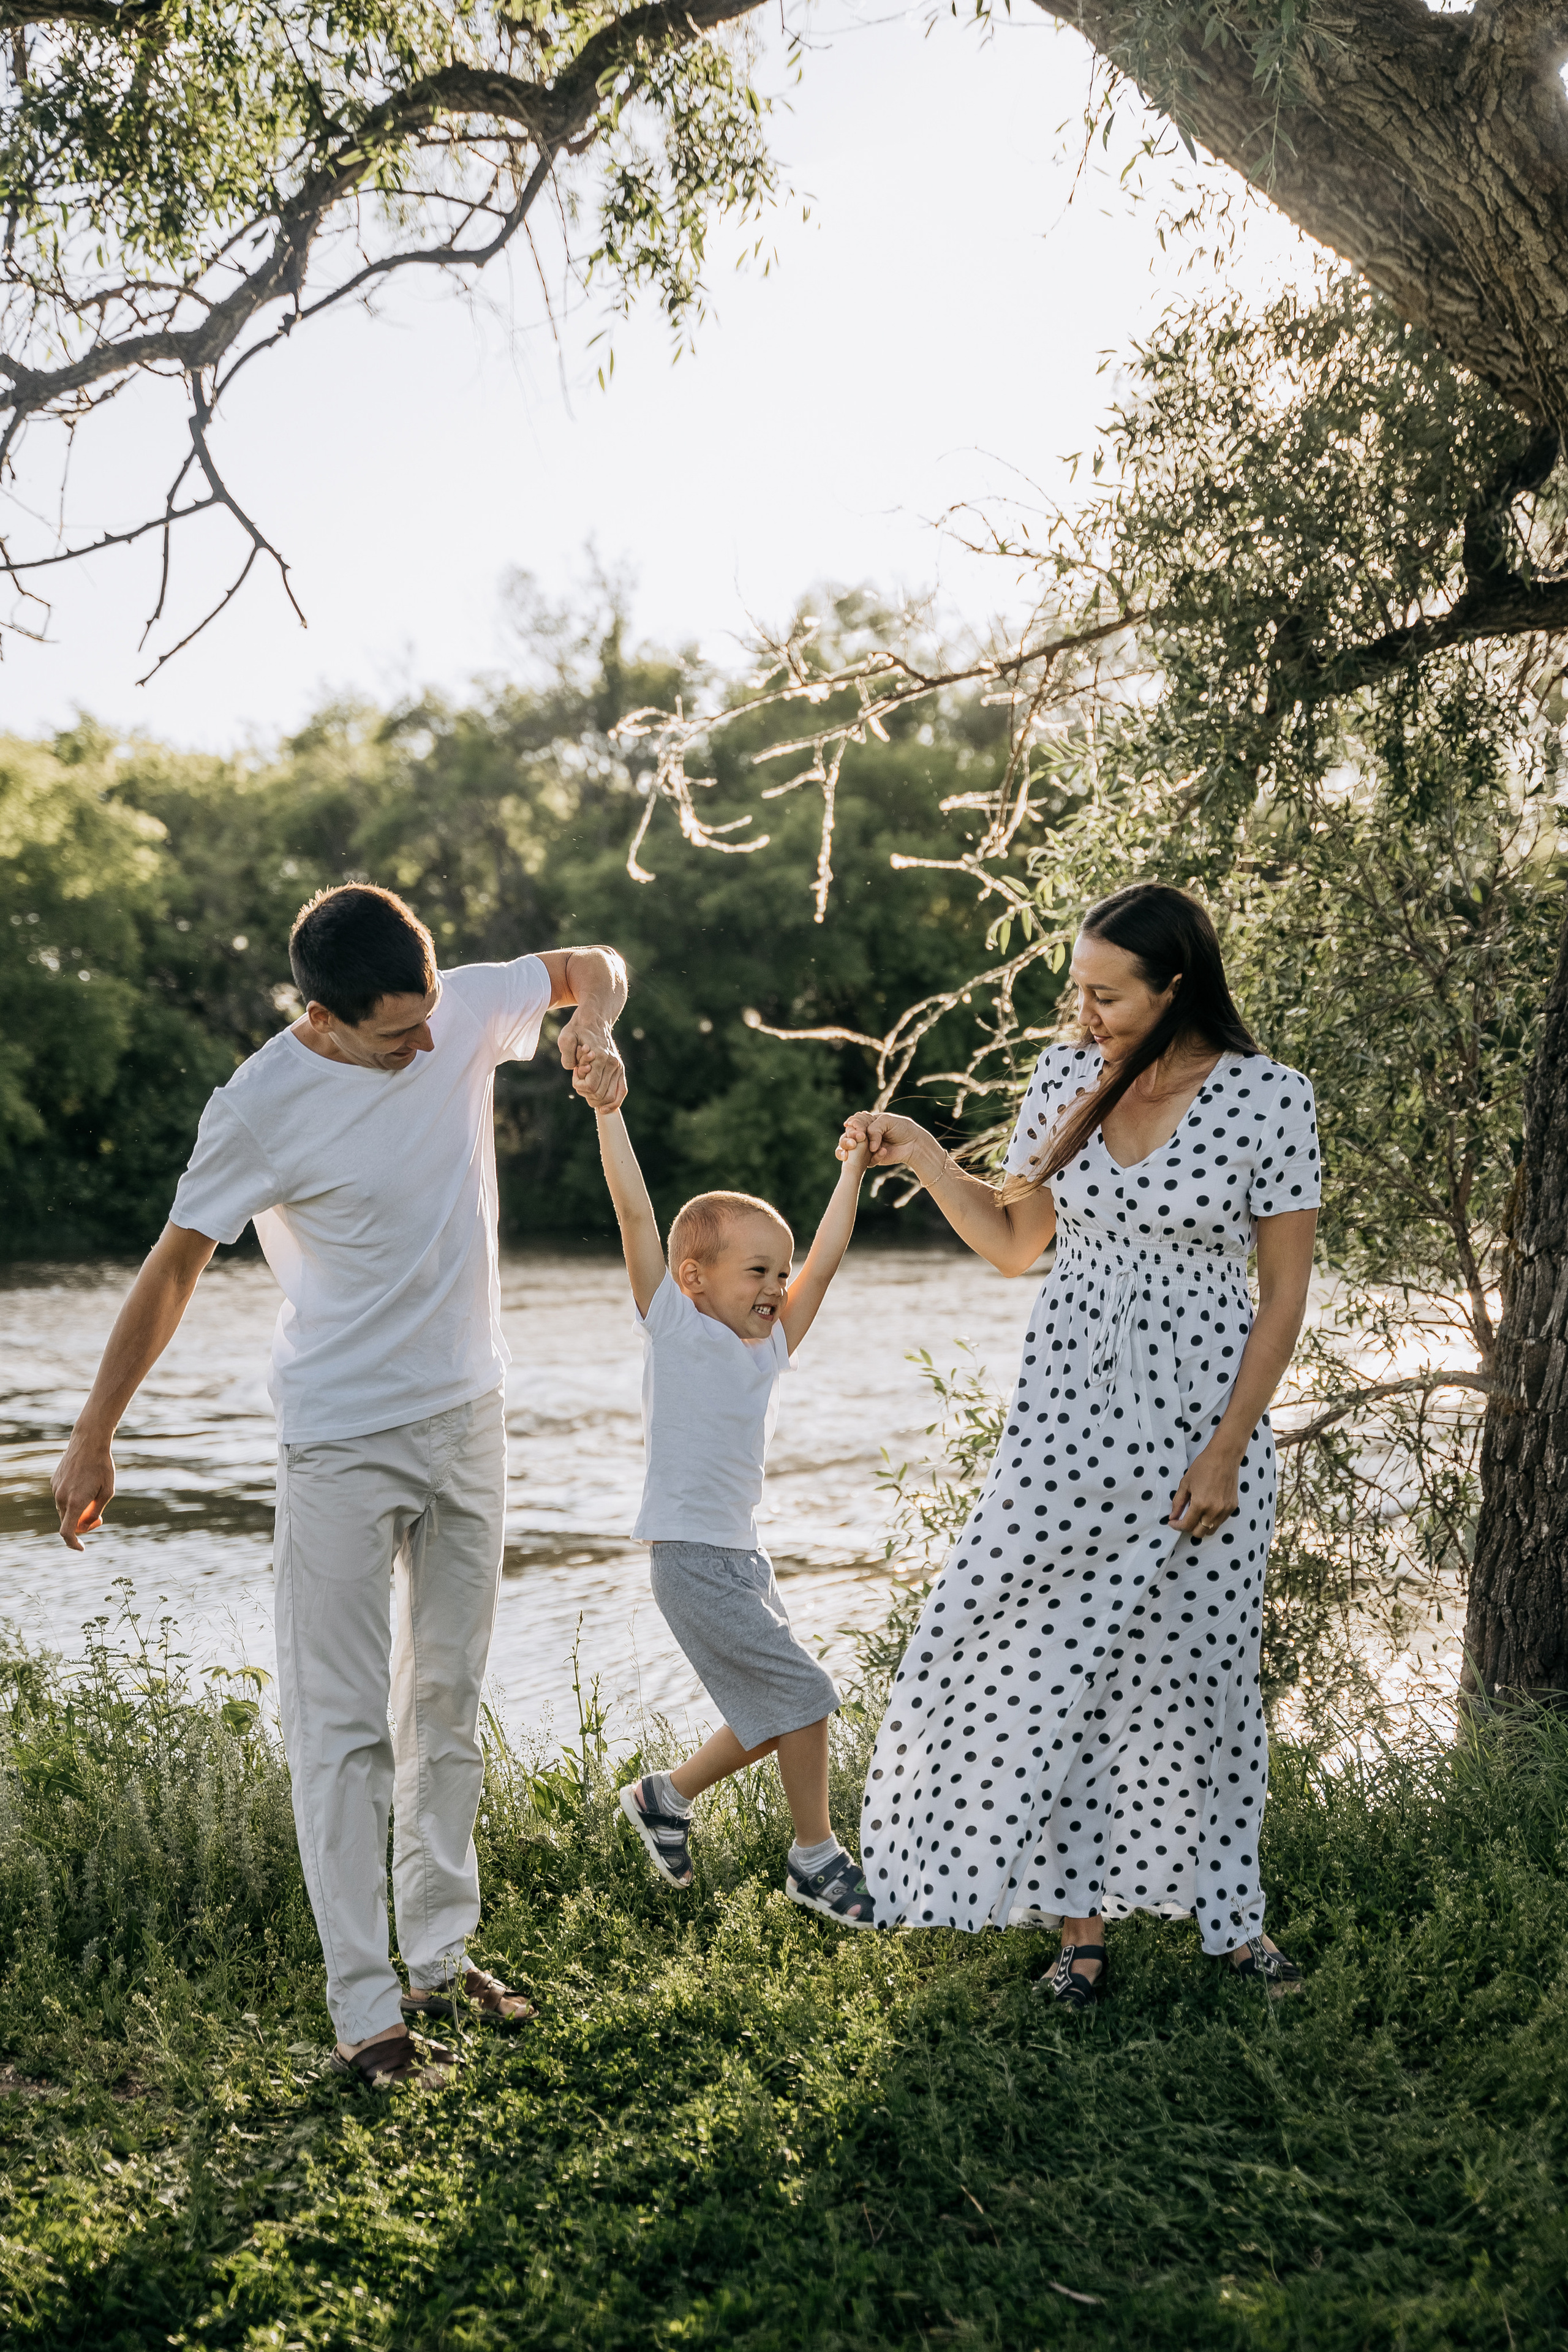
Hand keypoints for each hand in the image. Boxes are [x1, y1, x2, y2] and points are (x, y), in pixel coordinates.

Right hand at [52, 1424, 115, 1551]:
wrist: (88, 1442)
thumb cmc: (102, 1466)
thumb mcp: (107, 1492)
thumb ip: (96, 1512)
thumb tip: (86, 1525)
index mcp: (75, 1502)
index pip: (67, 1532)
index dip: (73, 1544)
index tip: (81, 1548)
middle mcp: (61, 1497)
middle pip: (68, 1522)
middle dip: (82, 1525)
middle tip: (99, 1519)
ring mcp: (55, 1489)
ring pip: (64, 1510)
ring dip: (77, 1511)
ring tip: (93, 1498)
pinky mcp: (54, 1482)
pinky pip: (62, 1497)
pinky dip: (72, 1499)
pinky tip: (84, 1484)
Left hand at [559, 1011, 626, 1111]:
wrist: (595, 1020)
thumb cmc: (578, 1030)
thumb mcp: (566, 1038)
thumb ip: (567, 1056)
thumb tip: (574, 1069)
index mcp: (599, 1057)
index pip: (590, 1087)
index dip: (579, 1086)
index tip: (575, 1073)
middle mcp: (612, 1064)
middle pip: (600, 1095)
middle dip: (585, 1092)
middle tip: (580, 1079)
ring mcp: (618, 1067)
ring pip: (610, 1097)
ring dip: (596, 1098)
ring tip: (587, 1087)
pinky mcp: (620, 1069)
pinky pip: (622, 1092)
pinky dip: (614, 1103)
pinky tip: (605, 1110)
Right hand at [839, 1111, 934, 1170]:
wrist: (913, 1143)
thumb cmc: (901, 1128)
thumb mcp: (886, 1121)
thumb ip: (874, 1129)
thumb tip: (869, 1147)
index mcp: (866, 1123)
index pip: (852, 1124)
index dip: (853, 1125)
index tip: (858, 1127)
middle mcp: (863, 1136)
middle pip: (847, 1137)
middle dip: (848, 1138)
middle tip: (860, 1138)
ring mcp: (866, 1149)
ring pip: (850, 1151)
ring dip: (853, 1149)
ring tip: (866, 1147)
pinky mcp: (871, 1160)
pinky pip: (865, 1161)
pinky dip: (874, 1156)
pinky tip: (884, 1151)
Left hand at [1168, 1442, 1241, 1542]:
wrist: (1224, 1456)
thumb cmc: (1203, 1466)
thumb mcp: (1185, 1483)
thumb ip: (1178, 1502)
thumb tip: (1173, 1516)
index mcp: (1201, 1504)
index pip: (1187, 1526)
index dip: (1177, 1526)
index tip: (1173, 1522)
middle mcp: (1215, 1511)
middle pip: (1200, 1533)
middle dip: (1189, 1528)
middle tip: (1183, 1519)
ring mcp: (1225, 1510)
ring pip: (1211, 1530)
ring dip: (1201, 1526)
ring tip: (1196, 1514)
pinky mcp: (1233, 1507)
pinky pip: (1220, 1521)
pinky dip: (1212, 1520)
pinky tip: (1207, 1509)